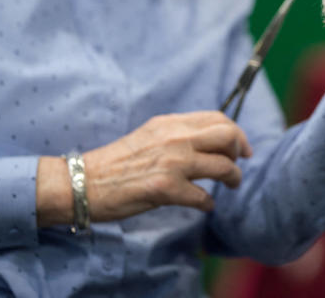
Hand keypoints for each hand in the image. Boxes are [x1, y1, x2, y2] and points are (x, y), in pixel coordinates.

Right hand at [37, 112, 251, 226]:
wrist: (83, 182)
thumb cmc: (115, 162)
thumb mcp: (148, 135)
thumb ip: (176, 135)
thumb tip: (205, 141)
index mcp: (170, 123)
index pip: (217, 118)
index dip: (236, 132)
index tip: (241, 147)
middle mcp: (175, 138)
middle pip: (227, 136)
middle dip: (239, 151)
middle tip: (237, 165)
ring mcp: (172, 163)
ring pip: (223, 166)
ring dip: (233, 178)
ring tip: (230, 186)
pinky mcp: (166, 189)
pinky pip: (203, 196)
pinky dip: (209, 203)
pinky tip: (205, 205)